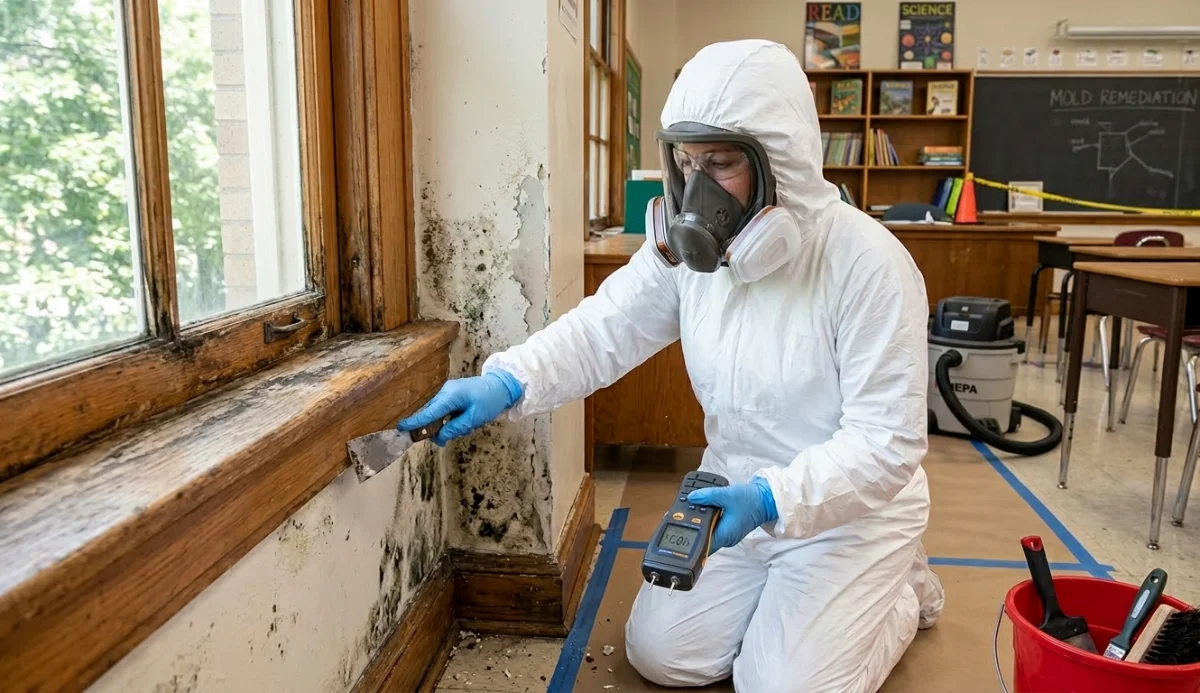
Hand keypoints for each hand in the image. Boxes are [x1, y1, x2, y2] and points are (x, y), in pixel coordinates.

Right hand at [396, 370, 522, 446]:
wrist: (503, 385)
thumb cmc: (490, 399)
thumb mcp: (475, 417)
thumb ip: (456, 428)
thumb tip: (440, 436)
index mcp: (450, 396)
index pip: (429, 412)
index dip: (415, 422)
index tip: (401, 428)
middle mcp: (446, 393)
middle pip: (433, 416)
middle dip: (440, 429)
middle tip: (454, 435)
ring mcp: (449, 394)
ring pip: (441, 416)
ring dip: (452, 425)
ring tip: (470, 424)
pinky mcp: (453, 396)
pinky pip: (447, 412)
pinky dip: (455, 420)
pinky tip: (468, 420)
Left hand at [687, 477, 777, 552]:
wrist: (766, 500)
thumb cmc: (751, 500)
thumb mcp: (727, 495)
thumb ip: (708, 496)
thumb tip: (692, 497)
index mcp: (724, 535)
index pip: (702, 545)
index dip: (688, 539)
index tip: (677, 530)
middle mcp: (725, 539)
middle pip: (702, 538)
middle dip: (690, 527)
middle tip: (679, 514)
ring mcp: (727, 534)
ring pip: (707, 532)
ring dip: (698, 522)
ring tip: (687, 509)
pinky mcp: (728, 528)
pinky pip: (713, 527)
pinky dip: (706, 519)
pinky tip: (700, 508)